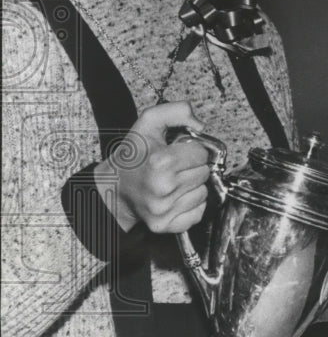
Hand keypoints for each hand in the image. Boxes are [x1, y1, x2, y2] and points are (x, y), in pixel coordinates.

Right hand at [99, 101, 211, 233]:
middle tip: (174, 167)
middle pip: (204, 173)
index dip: (191, 150)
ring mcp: (164, 210)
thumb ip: (176, 111)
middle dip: (192, 167)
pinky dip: (190, 205)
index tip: (177, 152)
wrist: (113, 187)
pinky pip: (198, 213)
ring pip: (203, 193)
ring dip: (192, 186)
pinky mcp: (165, 226)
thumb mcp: (148, 123)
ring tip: (173, 182)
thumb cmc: (133, 156)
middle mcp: (163, 188)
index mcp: (160, 162)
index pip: (201, 153)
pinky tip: (175, 197)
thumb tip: (200, 125)